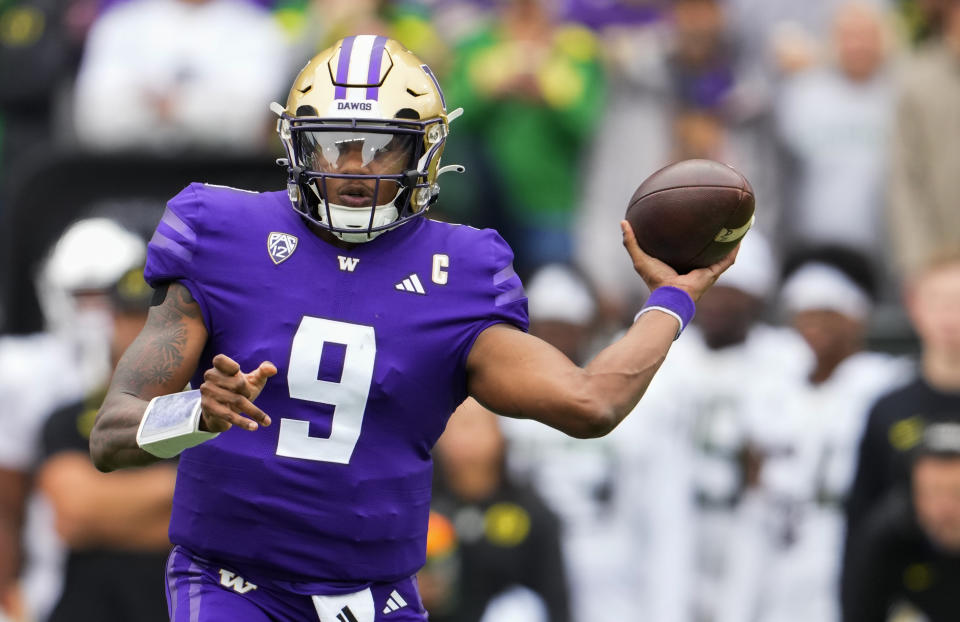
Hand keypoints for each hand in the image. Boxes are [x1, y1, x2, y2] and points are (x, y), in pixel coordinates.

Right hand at [199, 354, 276, 432]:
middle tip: (247, 396)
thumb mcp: (252, 380)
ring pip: (236, 400)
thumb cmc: (239, 391)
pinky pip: (229, 415)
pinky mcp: (209, 408)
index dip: (231, 366)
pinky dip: (244, 422)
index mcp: (219, 367)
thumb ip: (263, 372)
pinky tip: (255, 427)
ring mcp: (208, 393)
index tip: (238, 371)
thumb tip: (273, 370)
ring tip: (264, 419)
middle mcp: (210, 378)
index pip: (219, 360)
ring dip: (252, 409)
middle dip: (248, 391)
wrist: (222, 413)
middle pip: (237, 382)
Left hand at [620, 220, 739, 301]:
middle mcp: (694, 266)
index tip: (693, 220)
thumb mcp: (640, 257)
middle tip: (718, 218)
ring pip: (721, 253)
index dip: (691, 234)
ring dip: (730, 241)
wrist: (668, 296)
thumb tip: (623, 222)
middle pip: (706, 248)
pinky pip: (727, 260)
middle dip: (713, 235)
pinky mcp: (712, 274)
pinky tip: (740, 236)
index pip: (687, 246)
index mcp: (679, 262)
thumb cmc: (654, 280)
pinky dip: (734, 249)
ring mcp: (705, 271)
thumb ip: (630, 241)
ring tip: (736, 225)